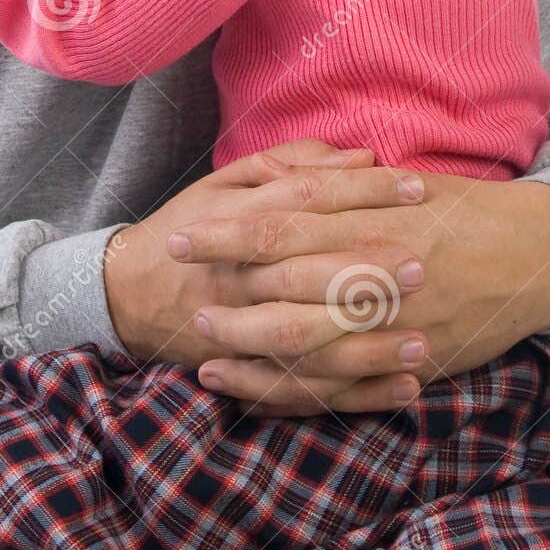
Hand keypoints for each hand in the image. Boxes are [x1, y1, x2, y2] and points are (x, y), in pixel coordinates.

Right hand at [104, 140, 432, 413]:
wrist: (126, 294)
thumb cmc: (188, 227)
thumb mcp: (226, 182)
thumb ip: (291, 165)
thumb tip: (359, 155)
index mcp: (236, 219)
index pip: (307, 199)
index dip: (362, 192)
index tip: (417, 187)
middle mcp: (238, 276)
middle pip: (306, 272)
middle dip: (365, 271)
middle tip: (421, 266)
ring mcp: (240, 330)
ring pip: (305, 340)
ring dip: (366, 345)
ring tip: (424, 339)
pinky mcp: (249, 373)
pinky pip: (305, 391)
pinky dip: (357, 394)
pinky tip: (407, 388)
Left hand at [181, 172, 549, 413]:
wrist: (538, 253)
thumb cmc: (464, 210)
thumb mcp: (402, 182)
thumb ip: (335, 183)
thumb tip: (270, 171)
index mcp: (371, 219)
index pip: (281, 225)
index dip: (226, 233)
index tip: (181, 235)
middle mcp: (378, 272)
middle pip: (284, 288)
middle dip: (225, 295)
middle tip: (176, 297)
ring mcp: (395, 324)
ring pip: (307, 346)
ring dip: (248, 351)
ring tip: (199, 353)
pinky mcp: (410, 362)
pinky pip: (340, 389)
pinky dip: (292, 393)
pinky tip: (250, 393)